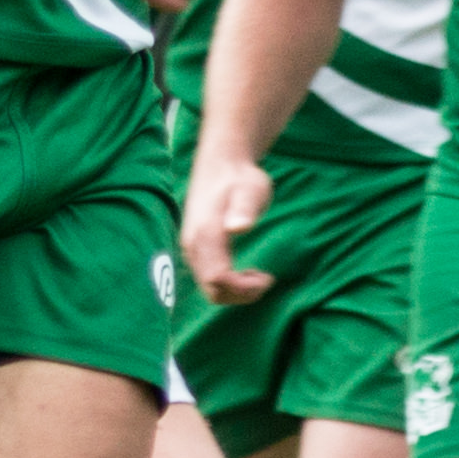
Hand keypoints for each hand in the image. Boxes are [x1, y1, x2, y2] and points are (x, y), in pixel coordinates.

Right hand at [179, 154, 276, 306]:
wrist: (221, 163)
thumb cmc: (240, 177)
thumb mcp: (251, 188)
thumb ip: (244, 209)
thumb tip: (237, 227)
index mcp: (205, 234)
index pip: (218, 278)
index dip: (243, 288)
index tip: (267, 278)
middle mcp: (192, 245)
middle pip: (212, 290)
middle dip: (240, 294)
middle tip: (266, 280)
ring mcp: (191, 248)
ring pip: (209, 288)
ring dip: (235, 291)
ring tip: (258, 276)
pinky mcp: (195, 250)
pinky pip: (208, 280)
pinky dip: (229, 284)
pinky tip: (247, 272)